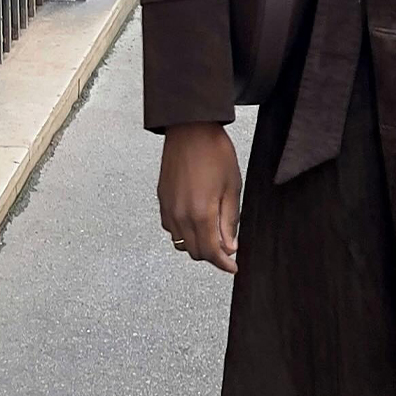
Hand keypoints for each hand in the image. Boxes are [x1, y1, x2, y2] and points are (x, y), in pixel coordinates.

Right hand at [158, 123, 241, 273]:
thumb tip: (230, 247)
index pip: (210, 253)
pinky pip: (170, 228)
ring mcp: (168, 207)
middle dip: (212, 255)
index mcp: (201, 214)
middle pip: (194, 252)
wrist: (190, 128)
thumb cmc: (215, 153)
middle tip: (227, 248)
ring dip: (196, 244)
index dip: (223, 264)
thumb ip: (229, 221)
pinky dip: (183, 232)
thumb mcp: (232, 188)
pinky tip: (195, 220)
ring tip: (212, 234)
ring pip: (180, 242)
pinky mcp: (162, 199)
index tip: (233, 267)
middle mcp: (180, 215)